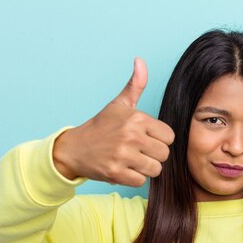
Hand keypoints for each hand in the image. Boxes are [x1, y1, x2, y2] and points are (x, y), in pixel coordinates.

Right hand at [52, 58, 174, 185]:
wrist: (74, 148)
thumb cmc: (101, 126)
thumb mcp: (119, 105)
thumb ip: (135, 85)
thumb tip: (140, 60)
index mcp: (136, 118)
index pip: (169, 136)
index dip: (159, 140)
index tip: (146, 139)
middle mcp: (131, 135)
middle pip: (164, 154)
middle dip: (153, 156)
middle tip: (138, 151)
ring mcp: (123, 155)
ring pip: (155, 169)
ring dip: (145, 169)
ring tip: (132, 161)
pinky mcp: (116, 172)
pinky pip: (141, 181)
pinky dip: (133, 178)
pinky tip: (124, 169)